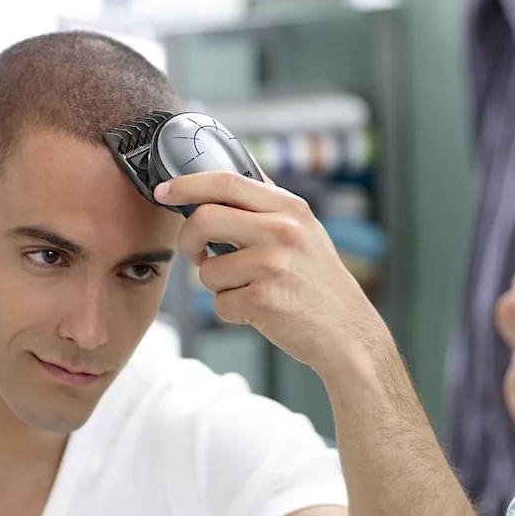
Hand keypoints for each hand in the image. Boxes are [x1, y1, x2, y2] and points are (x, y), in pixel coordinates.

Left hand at [153, 171, 385, 377]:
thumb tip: (222, 182)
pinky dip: (232, 312)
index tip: (165, 191)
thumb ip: (267, 207)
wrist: (349, 334)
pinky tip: (260, 311)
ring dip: (219, 286)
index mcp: (290, 208)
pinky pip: (220, 303)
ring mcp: (274, 265)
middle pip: (204, 219)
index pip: (226, 181)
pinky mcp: (264, 300)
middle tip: (195, 253)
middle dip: (188, 240)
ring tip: (251, 291)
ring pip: (208, 269)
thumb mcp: (305, 232)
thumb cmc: (320, 285)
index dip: (187, 184)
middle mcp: (283, 231)